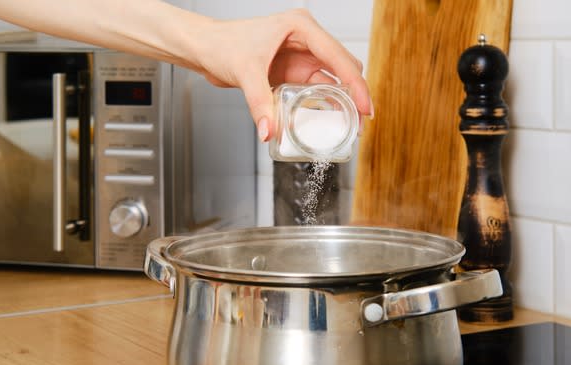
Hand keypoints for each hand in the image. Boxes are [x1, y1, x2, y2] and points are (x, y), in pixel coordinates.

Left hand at [191, 9, 372, 140]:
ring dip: (343, 101)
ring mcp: (301, 56)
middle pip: (344, 67)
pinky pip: (317, 89)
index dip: (356, 84)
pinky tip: (331, 120)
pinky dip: (326, 104)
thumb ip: (259, 103)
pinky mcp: (293, 71)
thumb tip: (270, 130)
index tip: (365, 107)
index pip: (338, 56)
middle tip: (360, 122)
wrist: (204, 48)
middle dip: (355, 95)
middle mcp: (306, 39)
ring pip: (334, 79)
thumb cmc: (222, 44)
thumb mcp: (244, 72)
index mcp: (301, 27)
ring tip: (350, 126)